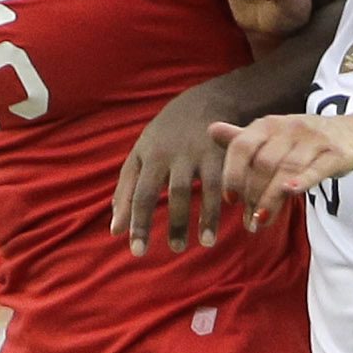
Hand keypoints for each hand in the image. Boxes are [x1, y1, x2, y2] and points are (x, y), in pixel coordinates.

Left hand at [112, 88, 232, 254]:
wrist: (204, 100)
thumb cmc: (165, 136)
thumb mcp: (140, 156)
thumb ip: (125, 192)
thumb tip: (115, 231)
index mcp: (151, 156)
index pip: (141, 194)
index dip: (139, 224)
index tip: (137, 252)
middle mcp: (177, 153)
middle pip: (176, 192)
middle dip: (177, 222)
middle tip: (176, 250)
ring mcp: (204, 152)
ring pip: (207, 187)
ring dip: (208, 217)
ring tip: (207, 243)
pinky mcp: (228, 152)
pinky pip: (230, 182)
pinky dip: (233, 201)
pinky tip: (237, 220)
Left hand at [212, 110, 352, 228]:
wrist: (350, 134)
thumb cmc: (302, 140)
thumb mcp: (271, 136)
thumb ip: (242, 138)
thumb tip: (210, 130)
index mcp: (269, 124)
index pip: (243, 146)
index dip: (233, 173)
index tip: (230, 199)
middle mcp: (290, 128)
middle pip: (264, 163)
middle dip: (253, 194)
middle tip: (248, 221)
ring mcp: (314, 140)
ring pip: (287, 169)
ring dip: (271, 198)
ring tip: (261, 221)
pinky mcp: (335, 154)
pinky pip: (317, 169)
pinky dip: (302, 180)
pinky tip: (290, 193)